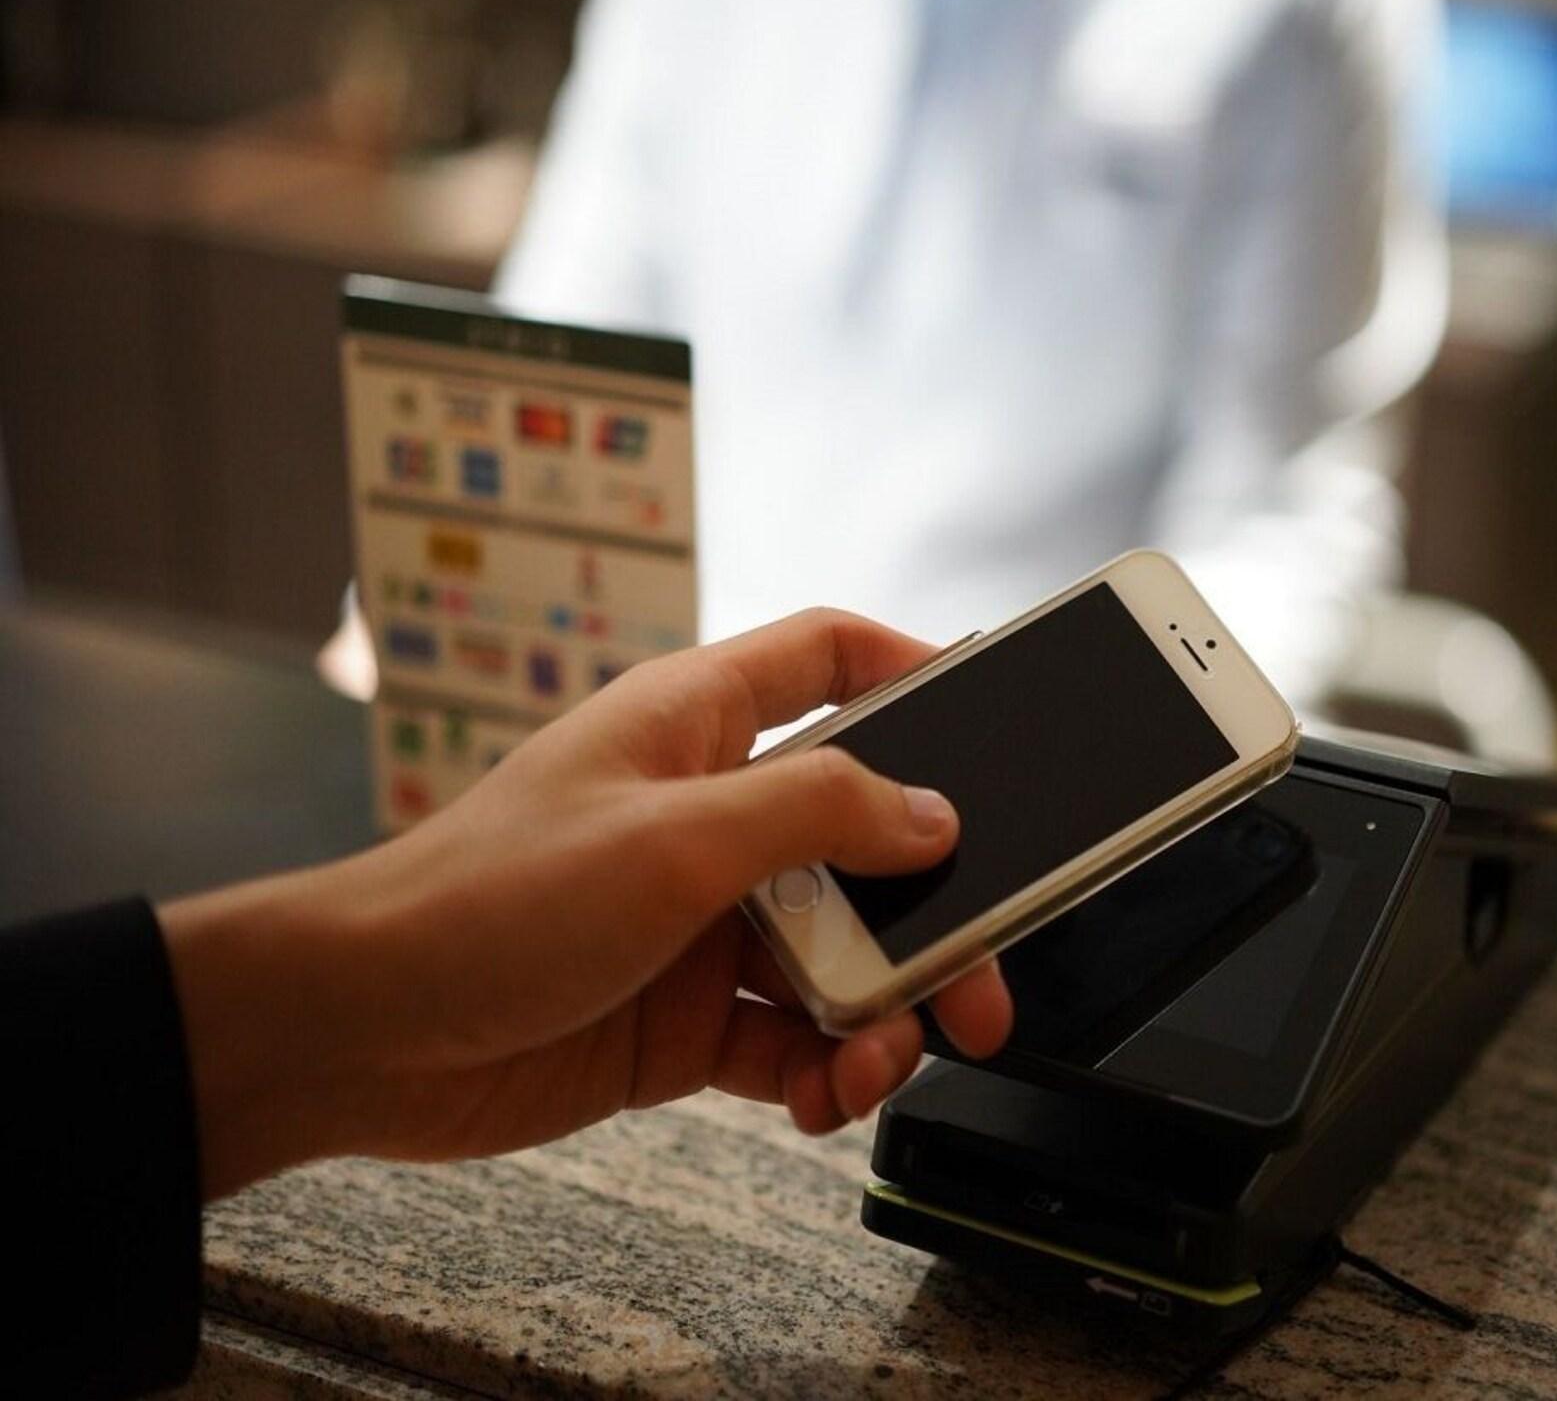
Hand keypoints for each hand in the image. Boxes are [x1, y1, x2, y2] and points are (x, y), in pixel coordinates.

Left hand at [160, 610, 1011, 1199]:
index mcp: (699, 724)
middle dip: (937, 907)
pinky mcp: (686, 1012)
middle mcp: (712, 812)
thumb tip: (933, 815)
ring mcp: (703, 917)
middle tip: (985, 973)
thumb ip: (817, 813)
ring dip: (886, 1009)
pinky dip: (824, 1070)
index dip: (914, 668)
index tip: (996, 713)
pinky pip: (792, 1038)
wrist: (361, 1034)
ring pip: (843, 950)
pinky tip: (821, 1096)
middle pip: (869, 833)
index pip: (828, 658)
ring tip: (883, 1060)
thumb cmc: (484, 900)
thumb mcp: (674, 838)